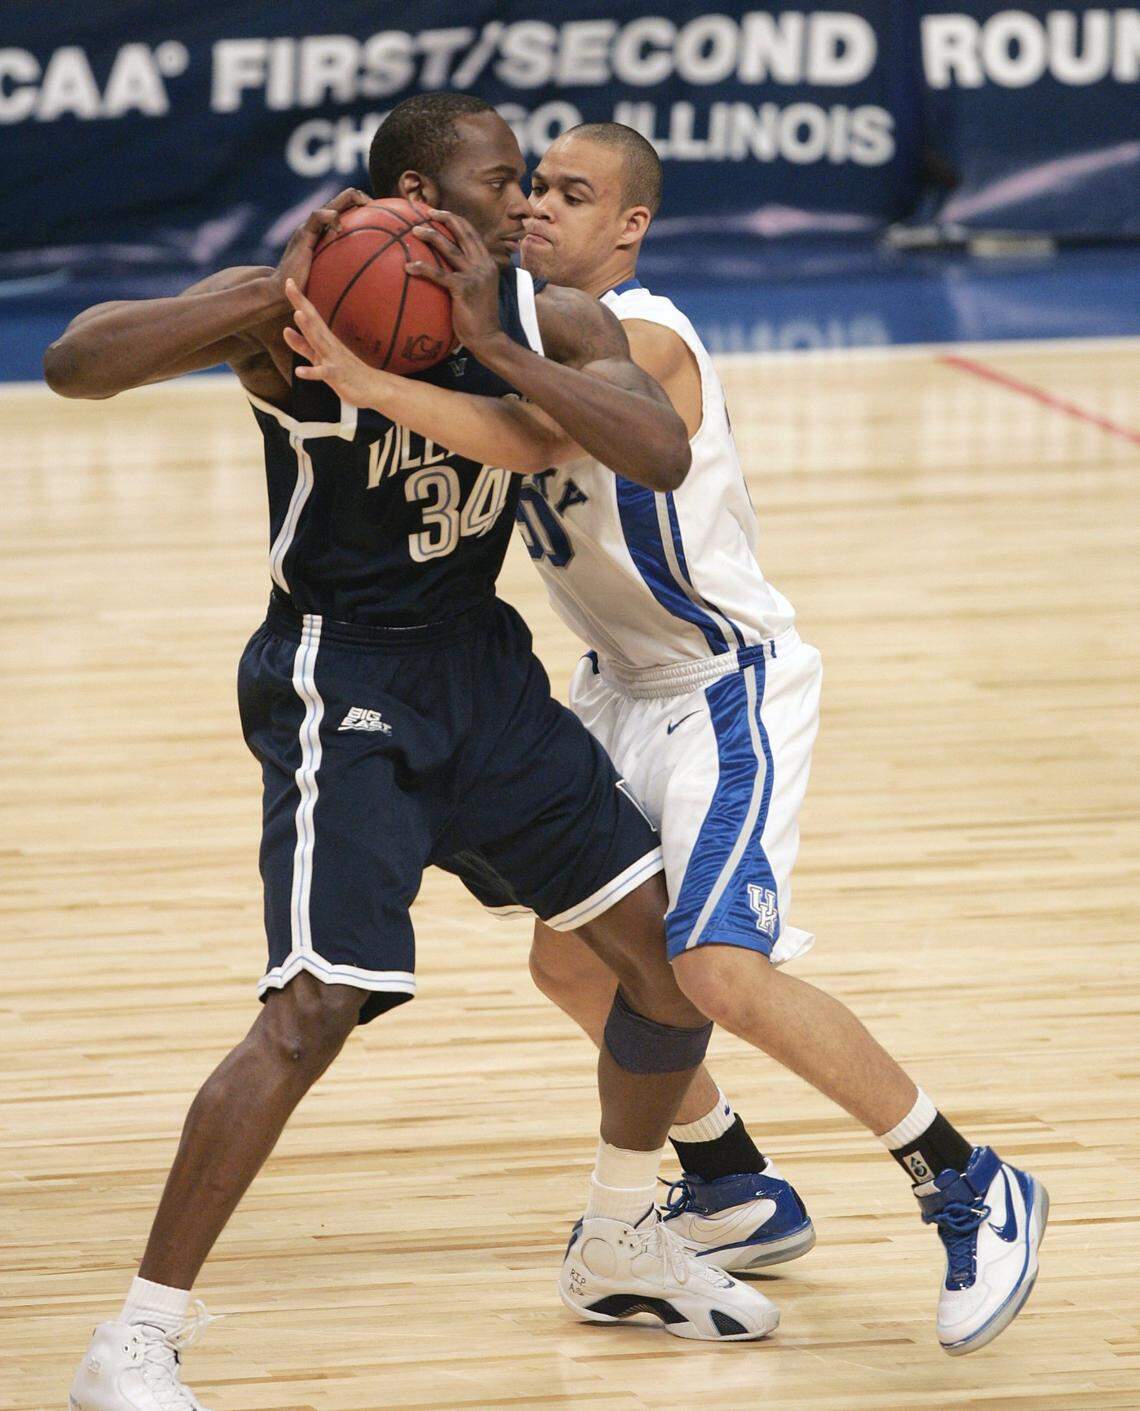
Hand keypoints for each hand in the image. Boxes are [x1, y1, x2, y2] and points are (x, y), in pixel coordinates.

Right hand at [269, 188, 369, 310]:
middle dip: (361, 198)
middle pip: (342, 201)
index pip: (347, 212)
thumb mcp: (338, 282)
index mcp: (329, 234)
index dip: (365, 208)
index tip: (384, 215)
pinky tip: (340, 227)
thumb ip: (353, 276)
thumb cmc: (312, 294)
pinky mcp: (303, 234)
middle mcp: (320, 227)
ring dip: (350, 198)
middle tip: (377, 206)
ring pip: (332, 203)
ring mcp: (311, 229)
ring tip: (366, 205)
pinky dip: (330, 217)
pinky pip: (318, 217)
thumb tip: (379, 287)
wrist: (285, 292)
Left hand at [282, 278, 387, 406]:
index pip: (310, 315)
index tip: (288, 280)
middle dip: (301, 304)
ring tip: (297, 314)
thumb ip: (302, 345)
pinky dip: (312, 372)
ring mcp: (334, 359)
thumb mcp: (320, 357)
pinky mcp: (338, 376)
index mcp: (325, 339)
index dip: (299, 299)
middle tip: (289, 284)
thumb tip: (285, 330)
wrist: (373, 388)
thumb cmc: (346, 372)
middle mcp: (329, 345)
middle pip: (313, 322)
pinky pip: (324, 374)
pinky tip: (299, 371)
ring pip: (319, 343)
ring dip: (308, 329)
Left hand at [405, 208, 502, 350]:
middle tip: (426, 212)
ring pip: (450, 248)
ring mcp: (475, 276)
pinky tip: (408, 267)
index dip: (455, 220)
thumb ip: (467, 277)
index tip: (438, 213)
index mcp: (487, 263)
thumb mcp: (477, 292)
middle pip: (463, 233)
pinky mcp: (464, 289)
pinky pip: (439, 274)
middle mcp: (483, 265)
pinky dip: (423, 268)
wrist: (488, 338)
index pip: (471, 234)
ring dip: (432, 236)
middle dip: (445, 218)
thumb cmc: (478, 319)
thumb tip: (446, 271)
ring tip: (414, 230)